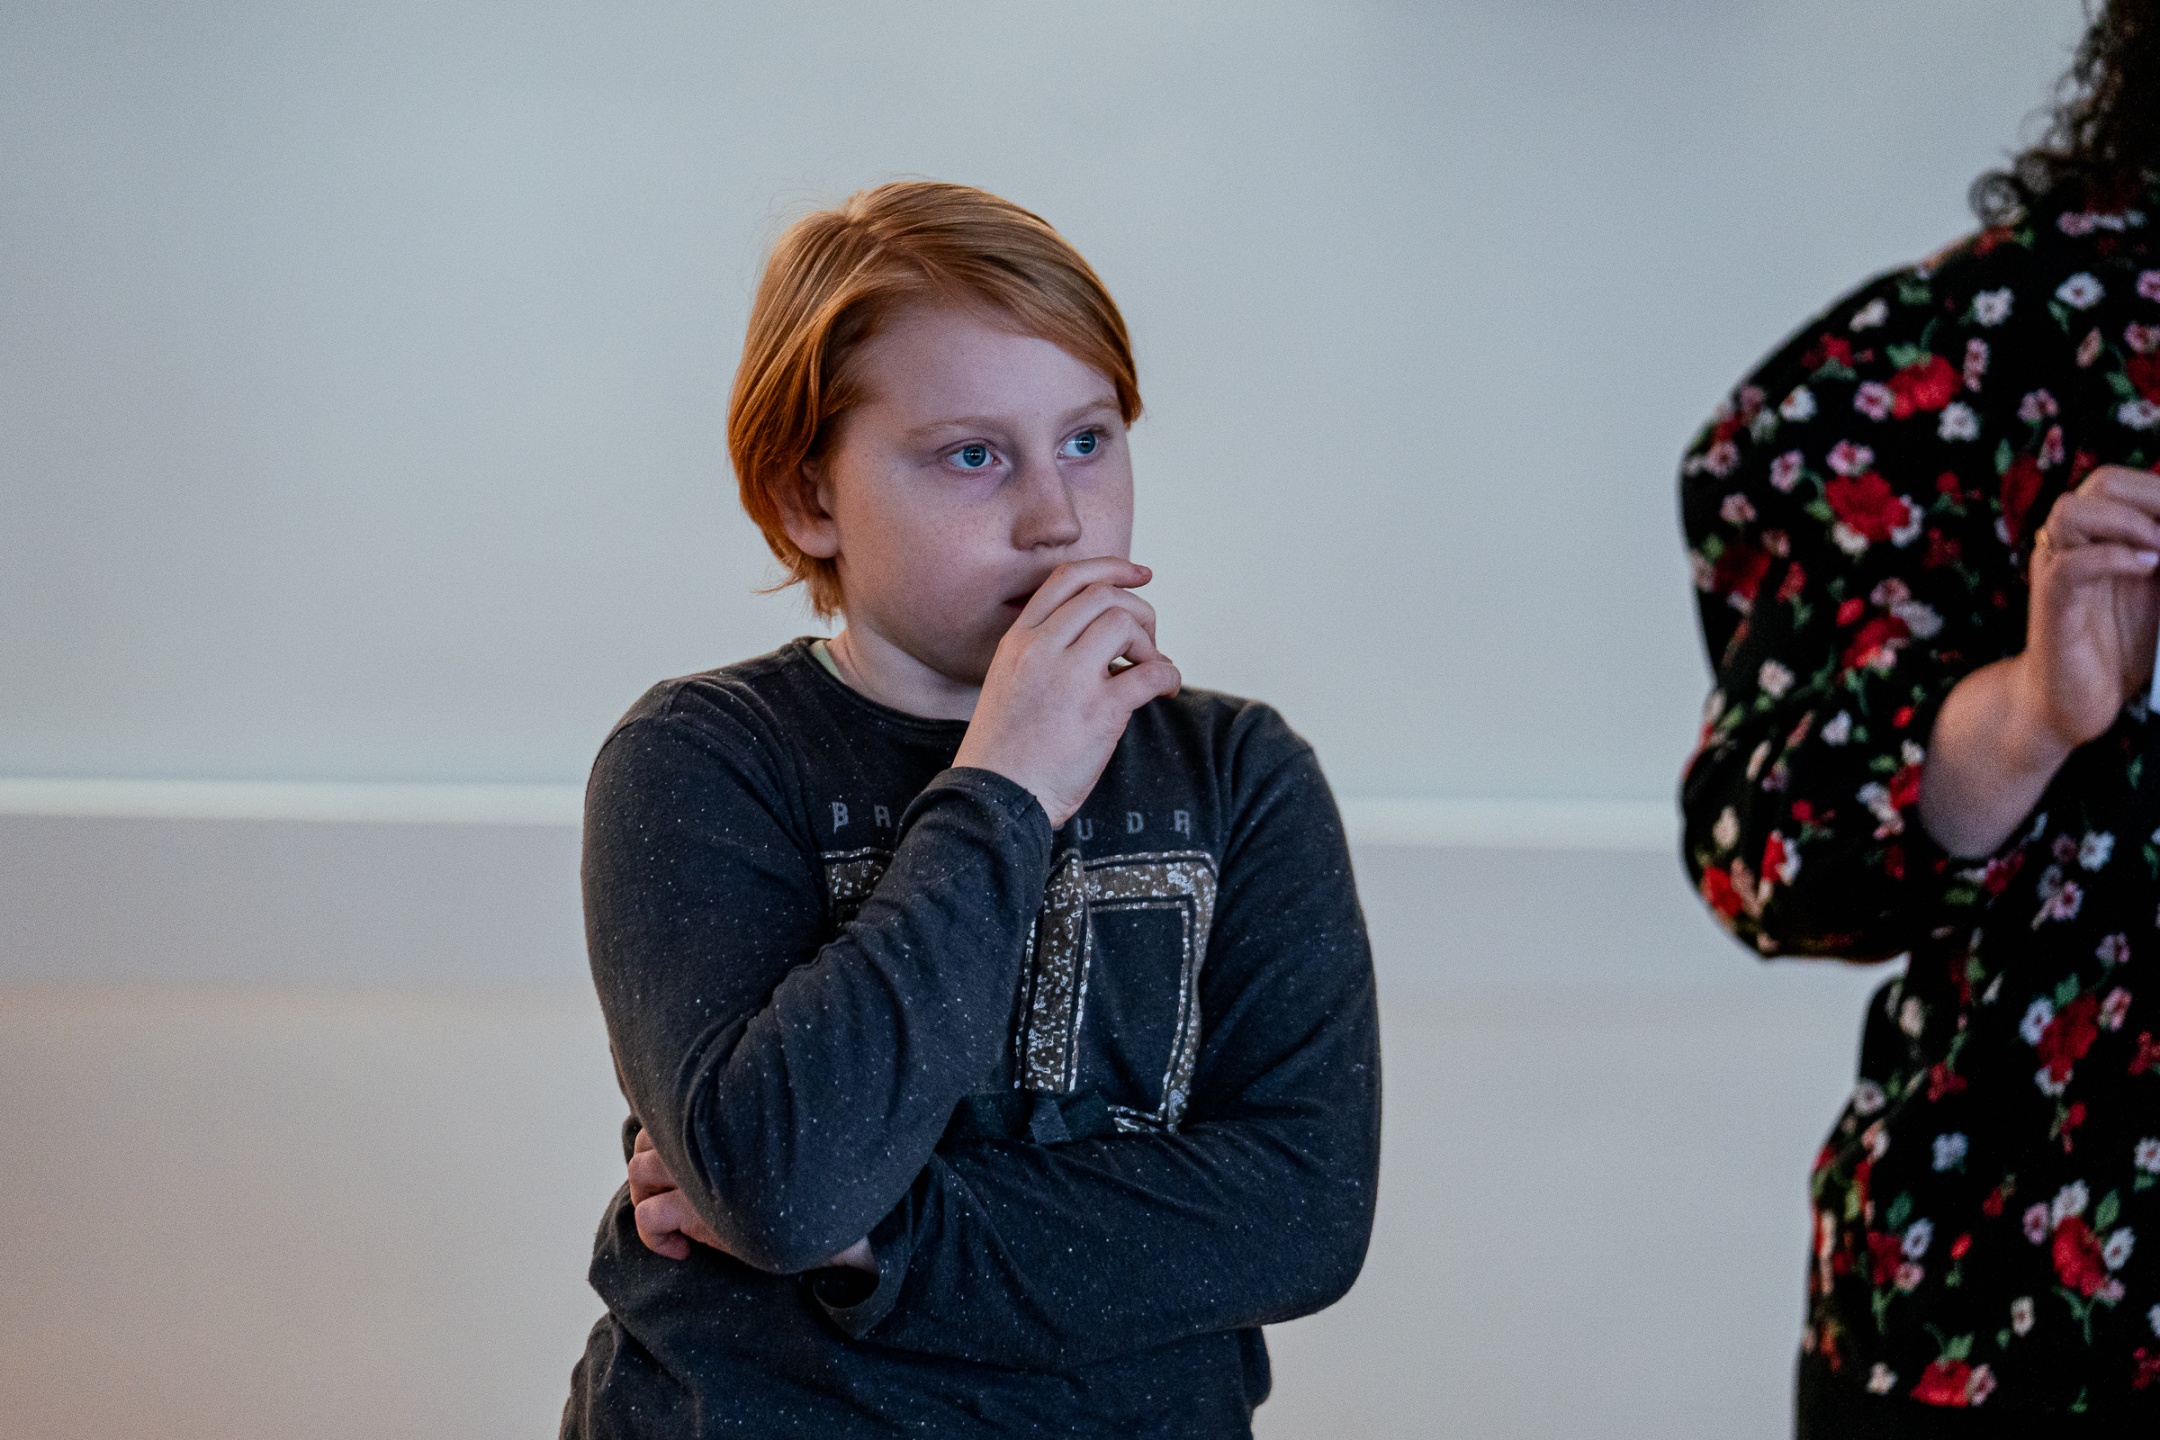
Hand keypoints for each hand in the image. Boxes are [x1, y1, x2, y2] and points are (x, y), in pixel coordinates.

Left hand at [627, 1128, 874, 1271]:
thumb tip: (751, 1124)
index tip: (690, 1168)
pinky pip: (647, 1216)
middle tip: (674, 1196)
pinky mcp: (694, 1212)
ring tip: (674, 1220)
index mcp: (727, 1114)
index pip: (672, 1109)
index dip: (670, 1136)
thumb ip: (757, 1131)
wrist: (837, 1220)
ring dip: (647, 1196)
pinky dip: (654, 1236)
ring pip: (638, 1172)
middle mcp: (707, 1138)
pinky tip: (682, 1250)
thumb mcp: (788, 1143)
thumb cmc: (821, 1181)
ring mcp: (696, 1175)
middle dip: (652, 1166)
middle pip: (647, 1138)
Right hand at [953, 557, 1182, 826]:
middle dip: (1138, 612)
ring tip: (1149, 670)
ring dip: (1150, 643)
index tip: (1141, 575)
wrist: (996, 798)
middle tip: (1146, 645)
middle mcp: (1040, 649)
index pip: (1066, 578)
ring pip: (1125, 622)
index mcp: (1017, 641)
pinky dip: (1169, 675)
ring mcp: (1069, 677)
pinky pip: (1153, 671)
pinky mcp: (1099, 711)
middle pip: (1104, 595)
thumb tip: (1109, 647)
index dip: (1111, 568)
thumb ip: (1046, 656)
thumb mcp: (1010, 684)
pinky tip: (1167, 689)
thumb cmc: (1007, 752)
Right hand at [2014, 464, 2159, 750]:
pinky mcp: (2054, 609)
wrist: (2070, 704)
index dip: (2157, 490)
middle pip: (2101, 482)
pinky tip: (2147, 569)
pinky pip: (2070, 568)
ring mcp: (2057, 574)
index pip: (2123, 482)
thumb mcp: (2157, 592)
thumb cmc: (2118, 648)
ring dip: (2127, 522)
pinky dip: (2113, 559)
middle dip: (2152, 497)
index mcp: (2099, 535)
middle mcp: (2072, 546)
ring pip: (2070, 512)